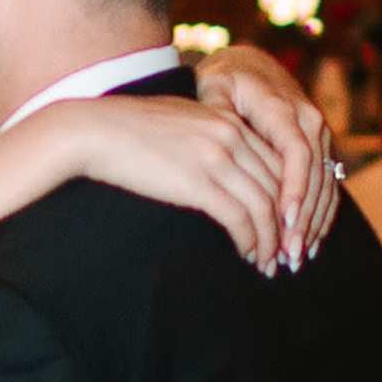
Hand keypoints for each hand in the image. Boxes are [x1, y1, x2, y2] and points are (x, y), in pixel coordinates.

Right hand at [51, 97, 285, 267]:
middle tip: (287, 251)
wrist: (93, 131)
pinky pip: (239, 218)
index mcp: (227, 118)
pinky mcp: (198, 183)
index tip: (287, 223)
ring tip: (269, 263)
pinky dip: (251, 241)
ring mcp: (216, 157)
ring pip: (264, 206)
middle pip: (278, 184)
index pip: (276, 161)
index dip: (287, 197)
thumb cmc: (126, 129)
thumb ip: (206, 134)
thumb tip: (219, 161)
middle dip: (287, 223)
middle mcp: (230, 134)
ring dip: (271, 240)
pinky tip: (249, 255)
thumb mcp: (179, 120)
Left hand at [192, 48, 340, 263]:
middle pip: (314, 176)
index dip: (293, 189)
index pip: (296, 153)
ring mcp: (319, 134)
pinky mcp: (320, 147)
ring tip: (297, 257)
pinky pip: (327, 184)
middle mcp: (309, 120)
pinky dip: (320, 214)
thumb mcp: (214, 87)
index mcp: (283, 107)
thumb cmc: (224, 79)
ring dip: (313, 223)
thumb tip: (222, 138)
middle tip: (288, 253)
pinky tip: (309, 241)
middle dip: (304, 218)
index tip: (283, 220)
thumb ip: (218, 110)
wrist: (249, 63)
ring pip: (325, 184)